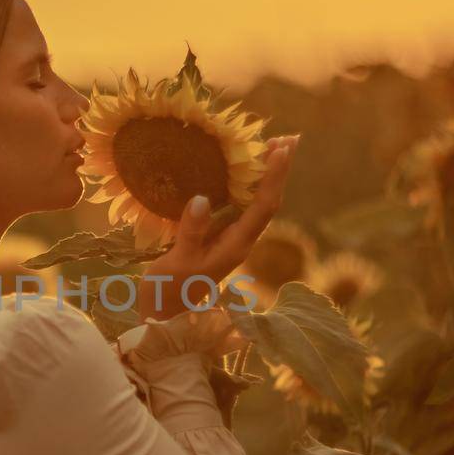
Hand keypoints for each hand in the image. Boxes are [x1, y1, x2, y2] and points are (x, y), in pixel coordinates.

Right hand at [136, 133, 298, 322]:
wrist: (165, 316)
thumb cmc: (169, 291)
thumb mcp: (177, 261)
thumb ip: (191, 231)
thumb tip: (202, 198)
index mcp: (236, 246)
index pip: (264, 207)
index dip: (273, 177)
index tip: (280, 149)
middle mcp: (240, 241)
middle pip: (268, 201)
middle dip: (279, 170)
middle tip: (288, 138)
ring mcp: (231, 239)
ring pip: (256, 202)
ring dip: (266, 175)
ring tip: (273, 146)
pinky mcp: (220, 237)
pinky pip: (240, 206)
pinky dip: (246, 185)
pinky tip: (241, 171)